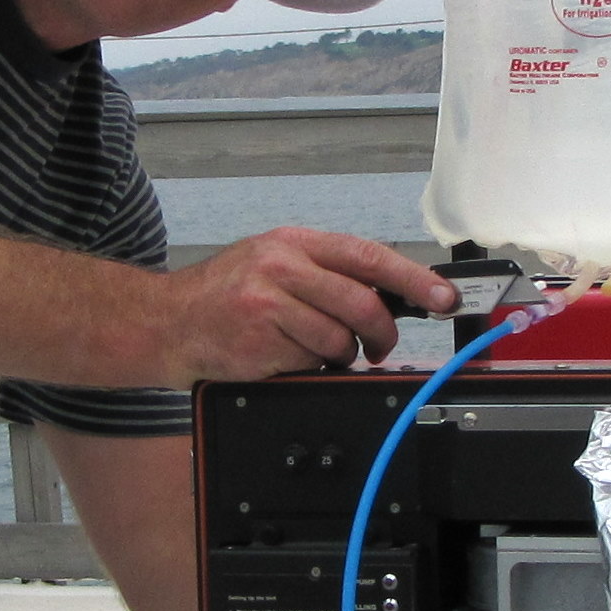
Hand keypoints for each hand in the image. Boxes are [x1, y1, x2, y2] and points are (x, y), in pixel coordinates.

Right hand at [156, 230, 457, 381]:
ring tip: (314, 350)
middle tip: (379, 347)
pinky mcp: (258, 342)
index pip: (368, 257)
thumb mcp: (272, 263)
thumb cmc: (225, 295)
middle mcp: (281, 267)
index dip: (414, 279)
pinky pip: (309, 363)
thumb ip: (325, 272)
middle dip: (381, 334)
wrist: (166, 321)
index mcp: (293, 243)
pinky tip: (283, 356)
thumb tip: (389, 295)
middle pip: (362, 304)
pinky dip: (307, 367)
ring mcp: (267, 305)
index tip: (443, 298)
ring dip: (338, 355)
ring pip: (339, 340)